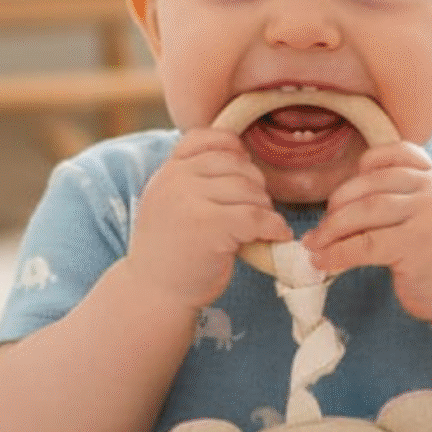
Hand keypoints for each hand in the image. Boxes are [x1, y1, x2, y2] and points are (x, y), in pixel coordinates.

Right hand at [130, 129, 292, 312]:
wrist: (153, 294)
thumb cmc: (171, 251)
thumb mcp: (171, 203)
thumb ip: (194, 180)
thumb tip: (244, 159)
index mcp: (168, 171)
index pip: (207, 138)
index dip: (234, 150)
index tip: (244, 174)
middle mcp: (175, 180)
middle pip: (236, 164)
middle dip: (255, 186)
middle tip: (258, 210)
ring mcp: (189, 201)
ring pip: (249, 189)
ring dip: (265, 208)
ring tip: (263, 226)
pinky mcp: (209, 226)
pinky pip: (256, 216)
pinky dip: (274, 226)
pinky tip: (278, 235)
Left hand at [301, 143, 431, 325]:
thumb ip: (407, 199)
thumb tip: (344, 203)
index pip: (398, 153)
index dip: (367, 164)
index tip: (350, 185)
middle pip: (372, 185)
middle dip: (339, 203)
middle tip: (321, 225)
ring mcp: (427, 216)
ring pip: (365, 211)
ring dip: (331, 228)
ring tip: (314, 244)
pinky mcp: (415, 246)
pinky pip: (365, 244)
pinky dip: (337, 253)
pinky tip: (323, 261)